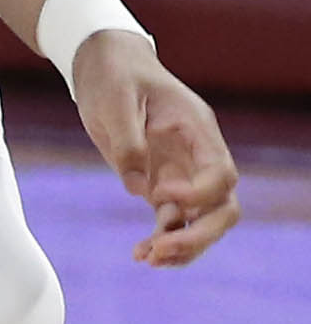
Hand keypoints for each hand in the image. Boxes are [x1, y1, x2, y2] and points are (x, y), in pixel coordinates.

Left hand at [72, 30, 240, 265]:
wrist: (102, 64)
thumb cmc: (113, 74)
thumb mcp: (114, 99)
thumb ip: (128, 143)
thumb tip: (139, 189)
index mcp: (197, 129)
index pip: (221, 172)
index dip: (200, 193)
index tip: (162, 196)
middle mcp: (197, 156)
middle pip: (223, 207)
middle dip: (200, 235)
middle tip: (163, 249)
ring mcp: (182, 173)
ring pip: (202, 222)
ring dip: (182, 246)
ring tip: (148, 259)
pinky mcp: (160, 184)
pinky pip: (173, 222)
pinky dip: (163, 241)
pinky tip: (142, 255)